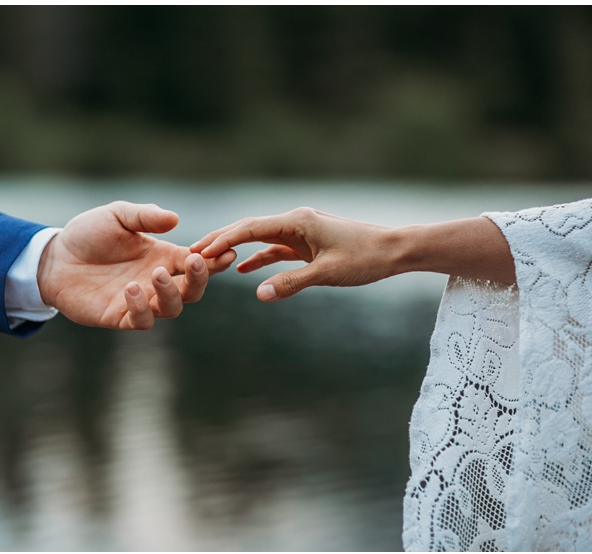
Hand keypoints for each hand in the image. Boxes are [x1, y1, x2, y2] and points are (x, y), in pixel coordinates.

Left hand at [37, 201, 235, 329]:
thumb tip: (175, 219)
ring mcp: (139, 301)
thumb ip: (145, 216)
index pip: (196, 262)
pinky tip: (130, 290)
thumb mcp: (117, 216)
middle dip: (199, 279)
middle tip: (195, 262)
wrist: (53, 257)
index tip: (227, 252)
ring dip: (170, 293)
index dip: (214, 260)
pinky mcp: (118, 316)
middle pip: (192, 291)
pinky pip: (140, 321)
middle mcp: (155, 281)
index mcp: (162, 256)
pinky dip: (140, 308)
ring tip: (155, 274)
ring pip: (171, 309)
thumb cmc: (88, 235)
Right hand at [191, 207, 513, 301]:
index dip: (221, 239)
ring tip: (211, 262)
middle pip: (249, 230)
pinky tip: (244, 272)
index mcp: (296, 221)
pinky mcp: (310, 244)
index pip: (249, 228)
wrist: (398, 250)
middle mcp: (296, 222)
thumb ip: (290, 283)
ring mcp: (302, 232)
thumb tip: (258, 294)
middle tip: (192, 253)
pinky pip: (277, 250)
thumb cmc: (366, 259)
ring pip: (261, 240)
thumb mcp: (327, 274)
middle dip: (221, 242)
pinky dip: (260, 259)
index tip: (198, 249)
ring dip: (237, 251)